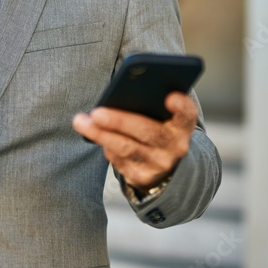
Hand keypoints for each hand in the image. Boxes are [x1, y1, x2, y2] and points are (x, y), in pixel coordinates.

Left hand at [72, 91, 196, 192]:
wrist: (165, 166)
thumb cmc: (158, 128)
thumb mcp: (162, 116)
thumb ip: (151, 103)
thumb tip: (122, 90)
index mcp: (183, 126)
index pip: (187, 114)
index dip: (181, 106)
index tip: (170, 96)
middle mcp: (176, 147)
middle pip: (147, 132)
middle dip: (119, 121)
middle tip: (97, 113)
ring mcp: (159, 165)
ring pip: (126, 148)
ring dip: (101, 134)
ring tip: (81, 121)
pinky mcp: (142, 178)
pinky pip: (119, 160)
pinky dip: (106, 146)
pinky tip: (94, 135)